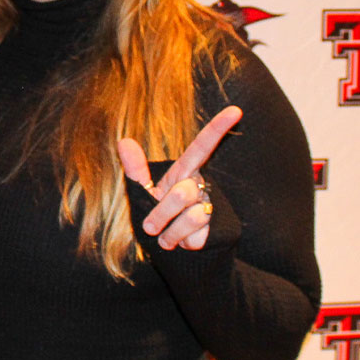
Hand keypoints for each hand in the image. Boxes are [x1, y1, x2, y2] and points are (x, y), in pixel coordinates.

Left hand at [117, 106, 242, 250]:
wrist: (171, 250)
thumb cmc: (156, 217)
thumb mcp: (143, 193)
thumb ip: (136, 170)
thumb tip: (124, 141)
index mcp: (183, 172)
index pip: (202, 147)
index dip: (218, 128)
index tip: (236, 110)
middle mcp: (200, 185)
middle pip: (183, 193)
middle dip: (161, 214)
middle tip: (151, 228)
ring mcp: (210, 207)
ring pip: (193, 216)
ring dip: (171, 233)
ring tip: (168, 238)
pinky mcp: (216, 229)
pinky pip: (197, 237)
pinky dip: (182, 244)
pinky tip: (183, 244)